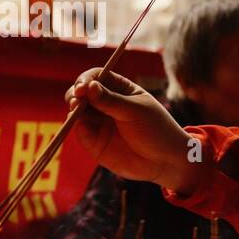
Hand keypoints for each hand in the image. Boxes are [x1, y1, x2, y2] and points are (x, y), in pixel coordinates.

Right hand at [65, 69, 203, 193]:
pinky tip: (79, 124)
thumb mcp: (136, 111)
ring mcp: (100, 122)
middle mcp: (106, 104)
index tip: (83, 86)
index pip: (97, 77)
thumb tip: (88, 86)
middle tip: (77, 99)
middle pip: (82, 92)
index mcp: (121, 90)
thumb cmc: (157, 130)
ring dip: (73, 108)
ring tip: (77, 109)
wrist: (165, 162)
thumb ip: (111, 101)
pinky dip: (75, 125)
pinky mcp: (95, 140)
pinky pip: (80, 130)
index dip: (87, 79)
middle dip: (76, 93)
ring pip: (77, 110)